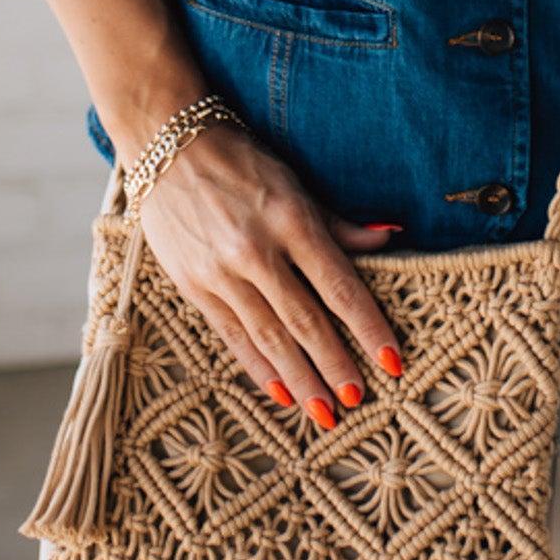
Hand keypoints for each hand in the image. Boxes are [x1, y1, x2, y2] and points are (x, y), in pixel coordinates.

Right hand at [131, 121, 406, 425]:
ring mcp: (221, 272)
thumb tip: (392, 236)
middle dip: (335, 364)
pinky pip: (233, 336)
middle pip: (304, 320)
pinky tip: (280, 392)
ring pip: (268, 337)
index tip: (392, 359)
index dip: (367, 326)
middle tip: (358, 398)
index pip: (339, 285)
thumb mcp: (295, 183)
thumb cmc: (243, 162)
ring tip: (324, 411)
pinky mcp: (194, 286)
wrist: (168, 148)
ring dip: (300, 378)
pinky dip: (259, 368)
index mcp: (290, 219)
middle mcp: (256, 250)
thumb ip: (339, 222)